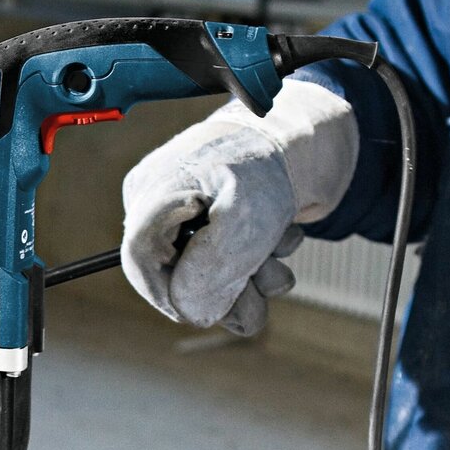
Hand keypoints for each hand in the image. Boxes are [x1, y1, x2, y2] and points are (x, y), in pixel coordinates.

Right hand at [120, 80, 357, 336]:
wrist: (309, 135)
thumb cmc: (270, 164)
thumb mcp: (243, 220)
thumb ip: (210, 272)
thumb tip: (191, 313)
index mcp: (152, 194)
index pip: (140, 261)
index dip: (171, 297)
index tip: (210, 311)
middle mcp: (162, 207)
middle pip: (176, 276)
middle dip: (227, 288)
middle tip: (266, 281)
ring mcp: (188, 217)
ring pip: (210, 277)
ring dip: (253, 277)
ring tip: (282, 246)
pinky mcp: (217, 224)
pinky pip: (230, 266)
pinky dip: (261, 262)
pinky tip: (282, 237)